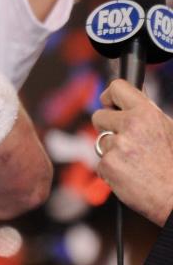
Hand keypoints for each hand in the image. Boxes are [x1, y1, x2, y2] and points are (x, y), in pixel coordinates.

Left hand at [93, 79, 172, 225]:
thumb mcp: (168, 130)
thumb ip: (146, 112)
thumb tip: (133, 91)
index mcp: (147, 113)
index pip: (117, 88)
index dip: (110, 96)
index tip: (110, 104)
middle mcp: (131, 125)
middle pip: (99, 116)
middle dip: (107, 128)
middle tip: (126, 142)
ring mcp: (118, 145)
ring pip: (100, 142)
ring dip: (112, 152)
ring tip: (136, 164)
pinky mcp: (108, 165)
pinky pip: (100, 163)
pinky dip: (111, 171)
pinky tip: (131, 177)